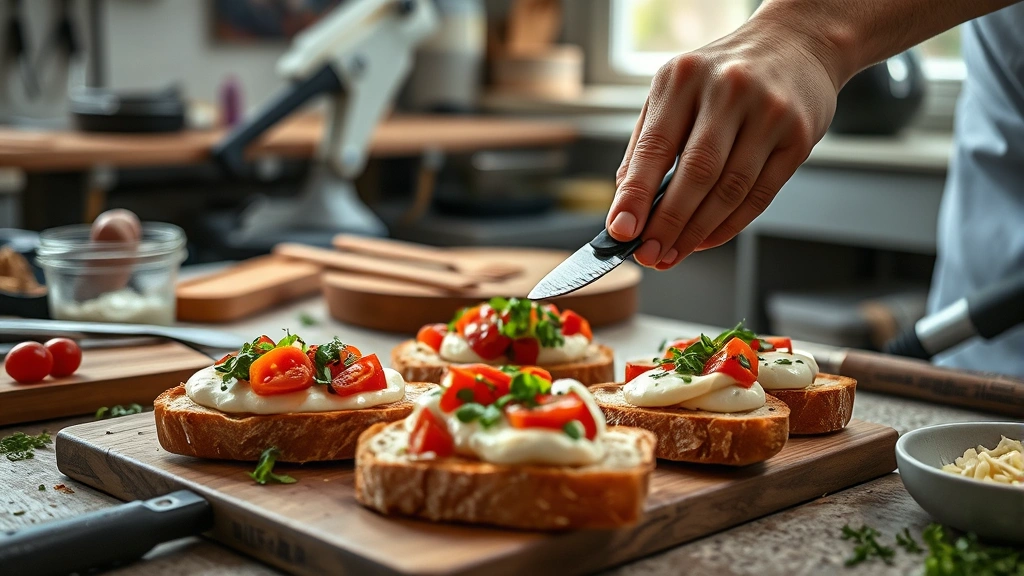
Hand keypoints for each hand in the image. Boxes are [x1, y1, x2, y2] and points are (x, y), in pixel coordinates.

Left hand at [606, 14, 842, 268]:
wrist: (796, 44)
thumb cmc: (722, 74)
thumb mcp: (674, 90)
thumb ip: (647, 142)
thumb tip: (626, 203)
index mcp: (684, 77)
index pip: (656, 147)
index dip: (636, 195)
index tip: (621, 231)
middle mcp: (728, 90)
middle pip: (696, 174)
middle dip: (668, 223)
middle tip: (649, 254)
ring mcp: (769, 113)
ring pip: (729, 190)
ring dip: (697, 232)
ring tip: (673, 254)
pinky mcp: (799, 137)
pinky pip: (760, 195)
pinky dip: (730, 225)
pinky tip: (707, 239)